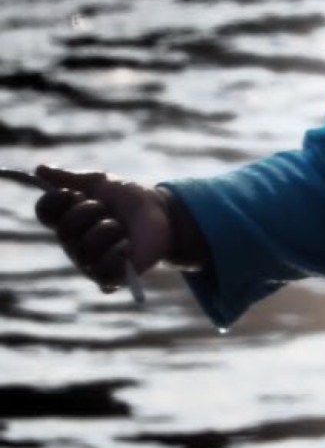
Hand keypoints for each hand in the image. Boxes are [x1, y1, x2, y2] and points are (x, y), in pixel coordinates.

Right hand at [33, 167, 177, 292]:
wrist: (163, 215)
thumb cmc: (129, 200)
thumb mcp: (100, 183)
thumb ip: (70, 179)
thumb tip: (38, 169)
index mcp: (67, 218)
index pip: (45, 210)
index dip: (57, 199)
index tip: (75, 192)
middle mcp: (73, 242)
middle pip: (65, 228)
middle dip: (89, 212)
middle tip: (107, 209)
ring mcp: (90, 261)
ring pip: (84, 248)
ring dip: (106, 230)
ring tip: (122, 228)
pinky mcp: (109, 277)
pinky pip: (101, 270)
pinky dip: (115, 254)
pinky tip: (126, 246)